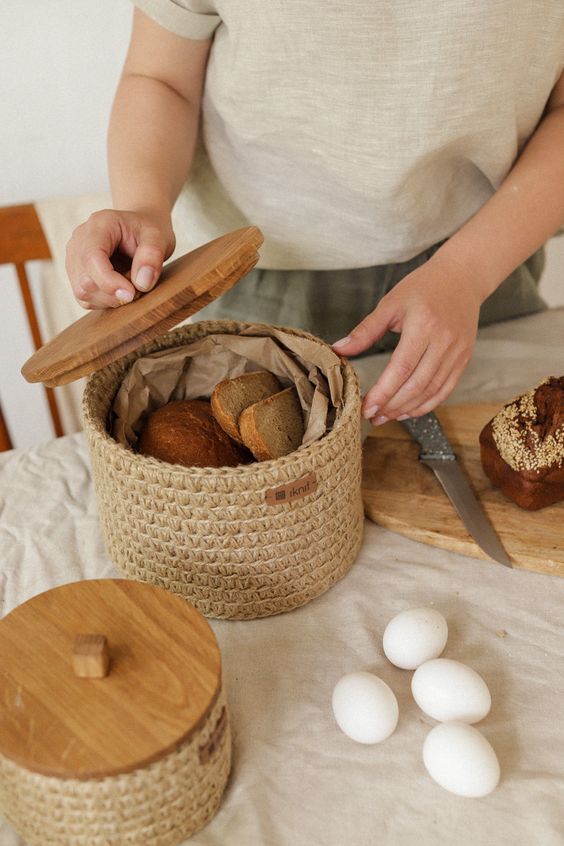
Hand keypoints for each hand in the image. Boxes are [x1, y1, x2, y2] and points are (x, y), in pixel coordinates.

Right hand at [66, 208, 175, 307]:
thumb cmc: (147, 232)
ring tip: (131, 285)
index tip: (131, 294)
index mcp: (98, 225)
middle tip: (139, 287)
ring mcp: (74, 258)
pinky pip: (85, 298)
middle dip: (114, 293)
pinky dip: (105, 301)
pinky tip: (120, 289)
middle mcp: (79, 241)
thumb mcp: (158, 237)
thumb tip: (141, 284)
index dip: (109, 282)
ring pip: (83, 292)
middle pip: (85, 280)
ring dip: (111, 299)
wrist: (139, 231)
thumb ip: (152, 256)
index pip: (92, 258)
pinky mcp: (76, 275)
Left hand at [332, 253, 481, 421]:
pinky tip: (408, 410)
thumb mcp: (390, 303)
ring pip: (432, 391)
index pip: (402, 368)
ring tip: (386, 416)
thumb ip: (365, 330)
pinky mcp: (464, 359)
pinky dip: (426, 404)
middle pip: (417, 385)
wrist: (462, 278)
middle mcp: (444, 342)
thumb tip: (339, 350)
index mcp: (424, 326)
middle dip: (392, 405)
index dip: (383, 392)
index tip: (366, 407)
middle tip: (372, 416)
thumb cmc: (423, 287)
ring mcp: (458, 353)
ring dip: (407, 409)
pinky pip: (445, 389)